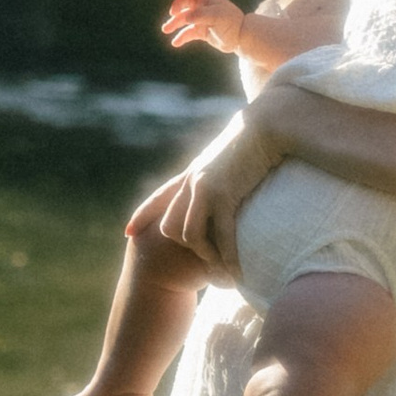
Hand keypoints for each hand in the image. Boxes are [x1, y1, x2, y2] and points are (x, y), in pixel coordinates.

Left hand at [136, 106, 280, 274]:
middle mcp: (192, 182)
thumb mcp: (230, 157)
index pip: (160, 196)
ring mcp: (205, 188)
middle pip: (169, 225)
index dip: (142, 215)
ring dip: (204, 256)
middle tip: (203, 266)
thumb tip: (228, 180)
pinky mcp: (224, 194)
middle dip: (182, 249)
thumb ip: (223, 172)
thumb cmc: (255, 140)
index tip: (128, 233)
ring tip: (221, 271)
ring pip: (189, 234)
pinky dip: (228, 256)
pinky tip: (237, 271)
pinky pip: (221, 235)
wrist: (267, 124)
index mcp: (193, 173)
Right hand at [162, 0, 250, 54]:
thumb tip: (184, 18)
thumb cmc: (231, 22)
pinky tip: (175, 43)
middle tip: (173, 14)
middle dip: (177, 8)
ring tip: (165, 30)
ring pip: (184, 19)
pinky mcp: (202, 31)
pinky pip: (188, 33)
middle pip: (185, 3)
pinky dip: (181, 37)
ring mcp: (202, 20)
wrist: (241, 38)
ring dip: (174, 23)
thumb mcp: (217, 16)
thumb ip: (200, 15)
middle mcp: (204, 7)